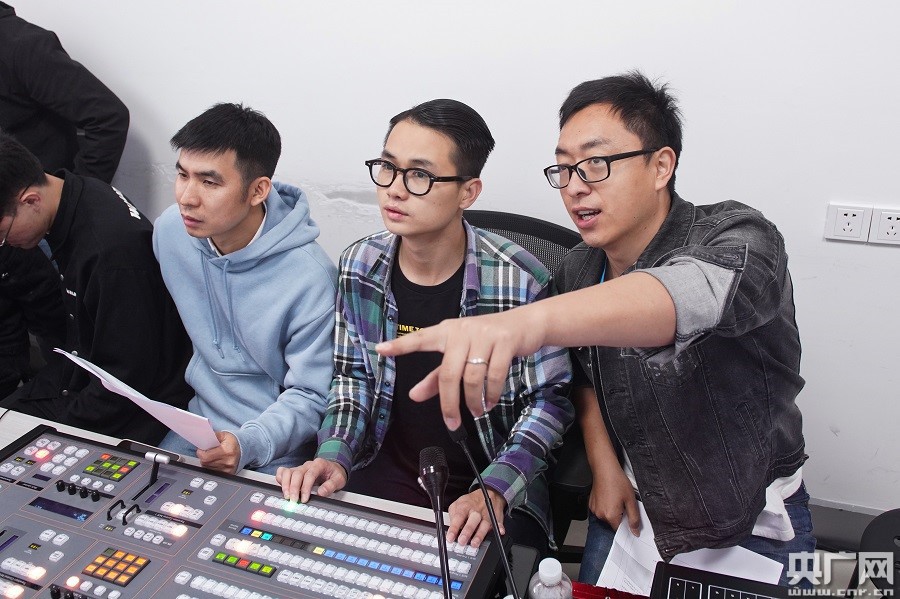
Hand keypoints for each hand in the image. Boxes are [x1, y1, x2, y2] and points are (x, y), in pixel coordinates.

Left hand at [196, 431, 240, 474]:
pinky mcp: (227, 473)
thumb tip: (203, 436)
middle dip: (204, 457)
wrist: (243, 449)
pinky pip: (213, 472)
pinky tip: (216, 461)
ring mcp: (227, 469)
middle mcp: (227, 461)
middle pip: (205, 463)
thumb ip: (213, 436)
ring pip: (208, 468)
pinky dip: (212, 467)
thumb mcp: (223, 435)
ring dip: (207, 462)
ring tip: (213, 456)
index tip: (201, 450)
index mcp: (226, 451)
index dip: (200, 453)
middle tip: (207, 452)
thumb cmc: (232, 442)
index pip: (205, 457)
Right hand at [275, 458, 346, 502]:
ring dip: (285, 485)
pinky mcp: (294, 471)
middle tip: (294, 501)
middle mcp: (307, 465)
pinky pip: (283, 472)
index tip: (304, 499)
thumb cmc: (335, 474)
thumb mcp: (339, 479)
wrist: (333, 468)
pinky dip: (280, 479)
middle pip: (297, 473)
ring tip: (287, 496)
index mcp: (319, 464)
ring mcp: (300, 468)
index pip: (310, 475)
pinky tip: (281, 488)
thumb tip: (321, 493)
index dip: (306, 487)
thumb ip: (331, 485)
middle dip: (294, 488)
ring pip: (288, 472)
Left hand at [376, 310, 543, 431]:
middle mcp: (462, 330)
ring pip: (472, 377)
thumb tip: (413, 396)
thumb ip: (436, 377)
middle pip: (448, 373)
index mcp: (446, 331)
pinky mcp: (504, 341)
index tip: (380, 349)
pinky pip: (494, 376)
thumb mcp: (460, 356)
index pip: (420, 339)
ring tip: (476, 411)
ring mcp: (484, 334)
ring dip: (473, 401)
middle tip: (452, 423)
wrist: (525, 325)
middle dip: (449, 403)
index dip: (401, 345)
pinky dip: (491, 395)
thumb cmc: (487, 341)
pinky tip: (490, 403)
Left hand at [446, 488, 506, 547]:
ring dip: (480, 534)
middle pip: (472, 521)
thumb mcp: (457, 504)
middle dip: (467, 531)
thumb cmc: (471, 502)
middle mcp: (476, 511)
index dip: (454, 528)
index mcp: (465, 506)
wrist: (487, 493)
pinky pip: (499, 522)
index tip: (450, 538)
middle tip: (462, 541)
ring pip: (485, 524)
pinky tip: (500, 532)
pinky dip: (500, 527)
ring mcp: (487, 514)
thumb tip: (451, 528)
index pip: (458, 517)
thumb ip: (453, 515)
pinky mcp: (495, 517)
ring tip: (475, 543)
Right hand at [589, 465, 640, 534]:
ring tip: (615, 498)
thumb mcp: (631, 500)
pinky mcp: (591, 504)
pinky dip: (605, 506)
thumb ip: (634, 518)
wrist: (604, 469)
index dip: (626, 523)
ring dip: (612, 511)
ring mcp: (594, 509)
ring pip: (606, 516)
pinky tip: (609, 496)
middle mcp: (600, 515)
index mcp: (610, 516)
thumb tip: (635, 532)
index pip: (620, 529)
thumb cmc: (617, 481)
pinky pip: (600, 510)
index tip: (628, 514)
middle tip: (623, 503)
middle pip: (613, 523)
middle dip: (619, 516)